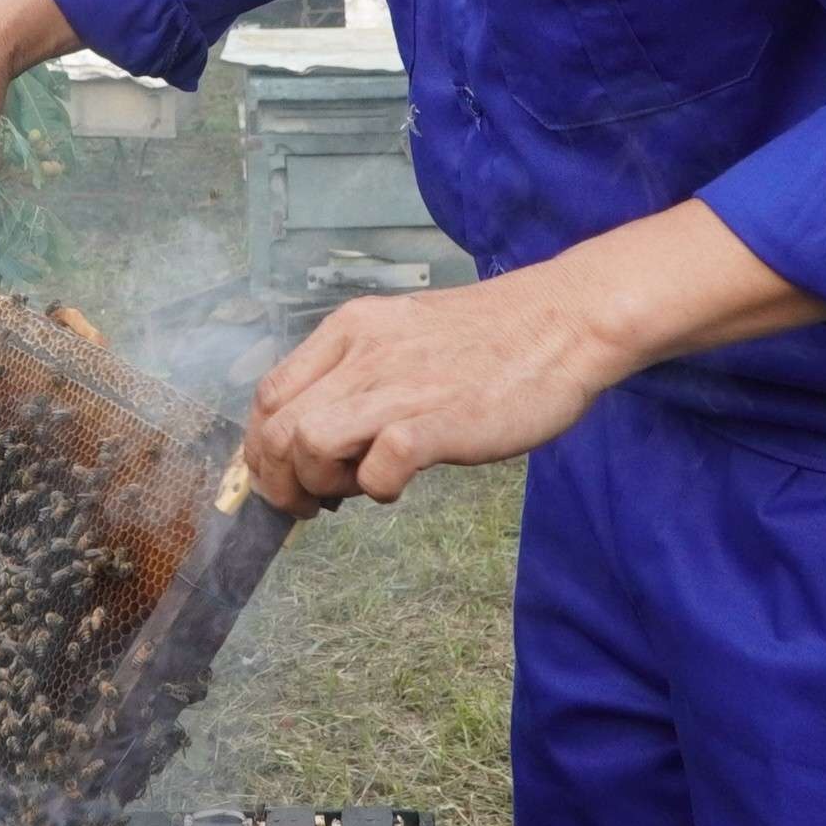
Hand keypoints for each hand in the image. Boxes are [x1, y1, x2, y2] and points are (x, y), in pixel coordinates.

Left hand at [240, 269, 622, 512]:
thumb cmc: (490, 339)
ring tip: (353, 491)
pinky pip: (378, 467)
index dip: (262, 447)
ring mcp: (398, 387)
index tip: (280, 476)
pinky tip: (398, 485)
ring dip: (318, 485)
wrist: (563, 322)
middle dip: (278, 481)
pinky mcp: (438, 422)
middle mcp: (362, 354)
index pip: (268, 395)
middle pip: (276, 427)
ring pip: (308, 444)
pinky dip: (376, 489)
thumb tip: (322, 435)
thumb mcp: (403, 336)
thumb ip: (360, 375)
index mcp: (349, 330)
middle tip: (307, 504)